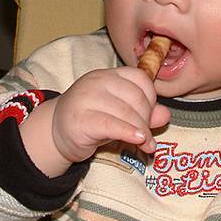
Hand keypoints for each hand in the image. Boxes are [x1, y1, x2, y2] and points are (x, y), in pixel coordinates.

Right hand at [51, 67, 170, 164]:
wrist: (55, 132)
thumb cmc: (92, 120)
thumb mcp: (120, 114)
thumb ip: (143, 112)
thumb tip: (165, 114)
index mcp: (108, 75)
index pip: (139, 78)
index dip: (151, 97)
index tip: (151, 115)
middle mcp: (97, 82)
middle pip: (135, 96)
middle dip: (147, 118)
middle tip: (149, 136)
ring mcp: (86, 98)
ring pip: (126, 112)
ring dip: (142, 131)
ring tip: (148, 145)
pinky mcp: (80, 119)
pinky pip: (112, 125)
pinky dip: (129, 133)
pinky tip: (139, 141)